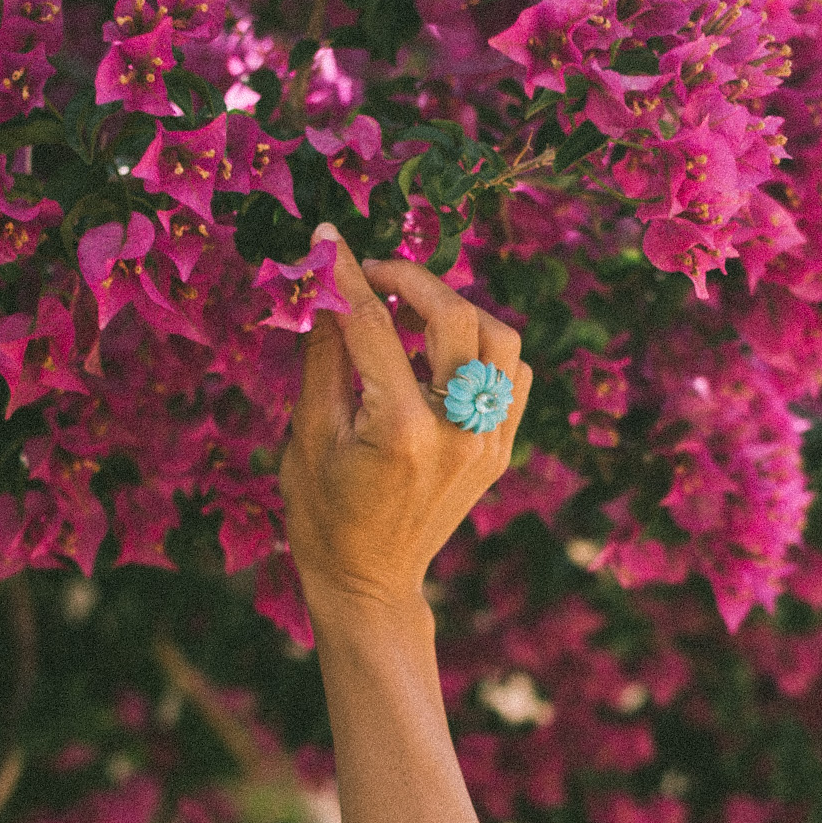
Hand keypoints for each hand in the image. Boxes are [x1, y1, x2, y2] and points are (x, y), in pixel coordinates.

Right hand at [279, 225, 531, 615]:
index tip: (327, 240)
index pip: (375, 327)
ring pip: (501, 338)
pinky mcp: (500, 450)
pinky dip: (485, 349)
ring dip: (458, 310)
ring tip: (413, 311)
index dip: (347, 274)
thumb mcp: (308, 435)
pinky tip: (444, 351)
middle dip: (412, 279)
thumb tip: (326, 284)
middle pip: (455, 318)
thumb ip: (323, 356)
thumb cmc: (324, 516)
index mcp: (402, 432)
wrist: (370, 582)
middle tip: (375, 273)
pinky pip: (513, 375)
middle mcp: (457, 433)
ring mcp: (488, 443)